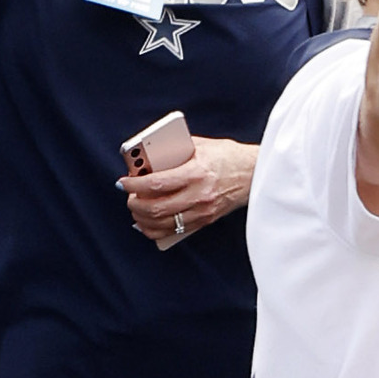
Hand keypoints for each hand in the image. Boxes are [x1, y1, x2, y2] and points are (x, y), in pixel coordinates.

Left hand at [121, 131, 257, 243]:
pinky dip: (155, 229)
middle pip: (156, 208)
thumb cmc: (228, 156)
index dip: (134, 184)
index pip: (157, 183)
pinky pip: (173, 232)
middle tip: (129, 196)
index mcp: (197, 173)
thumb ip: (175, 151)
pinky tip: (147, 222)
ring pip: (162, 223)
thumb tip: (148, 158)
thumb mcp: (201, 146)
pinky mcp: (205, 220)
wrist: (255, 173)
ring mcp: (202, 211)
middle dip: (134, 203)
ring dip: (142, 218)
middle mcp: (199, 195)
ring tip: (135, 208)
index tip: (123, 182)